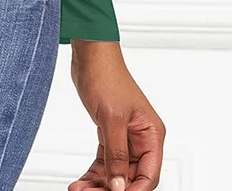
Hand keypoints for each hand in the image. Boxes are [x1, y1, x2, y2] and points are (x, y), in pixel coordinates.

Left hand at [68, 40, 164, 190]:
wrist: (89, 55)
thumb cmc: (106, 76)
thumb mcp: (111, 118)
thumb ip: (116, 154)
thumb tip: (120, 186)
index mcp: (151, 134)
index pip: (148, 176)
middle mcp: (142, 138)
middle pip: (131, 177)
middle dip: (112, 189)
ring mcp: (125, 137)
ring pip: (117, 172)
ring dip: (99, 184)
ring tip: (79, 190)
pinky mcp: (109, 133)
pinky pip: (105, 161)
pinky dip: (94, 173)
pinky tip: (82, 181)